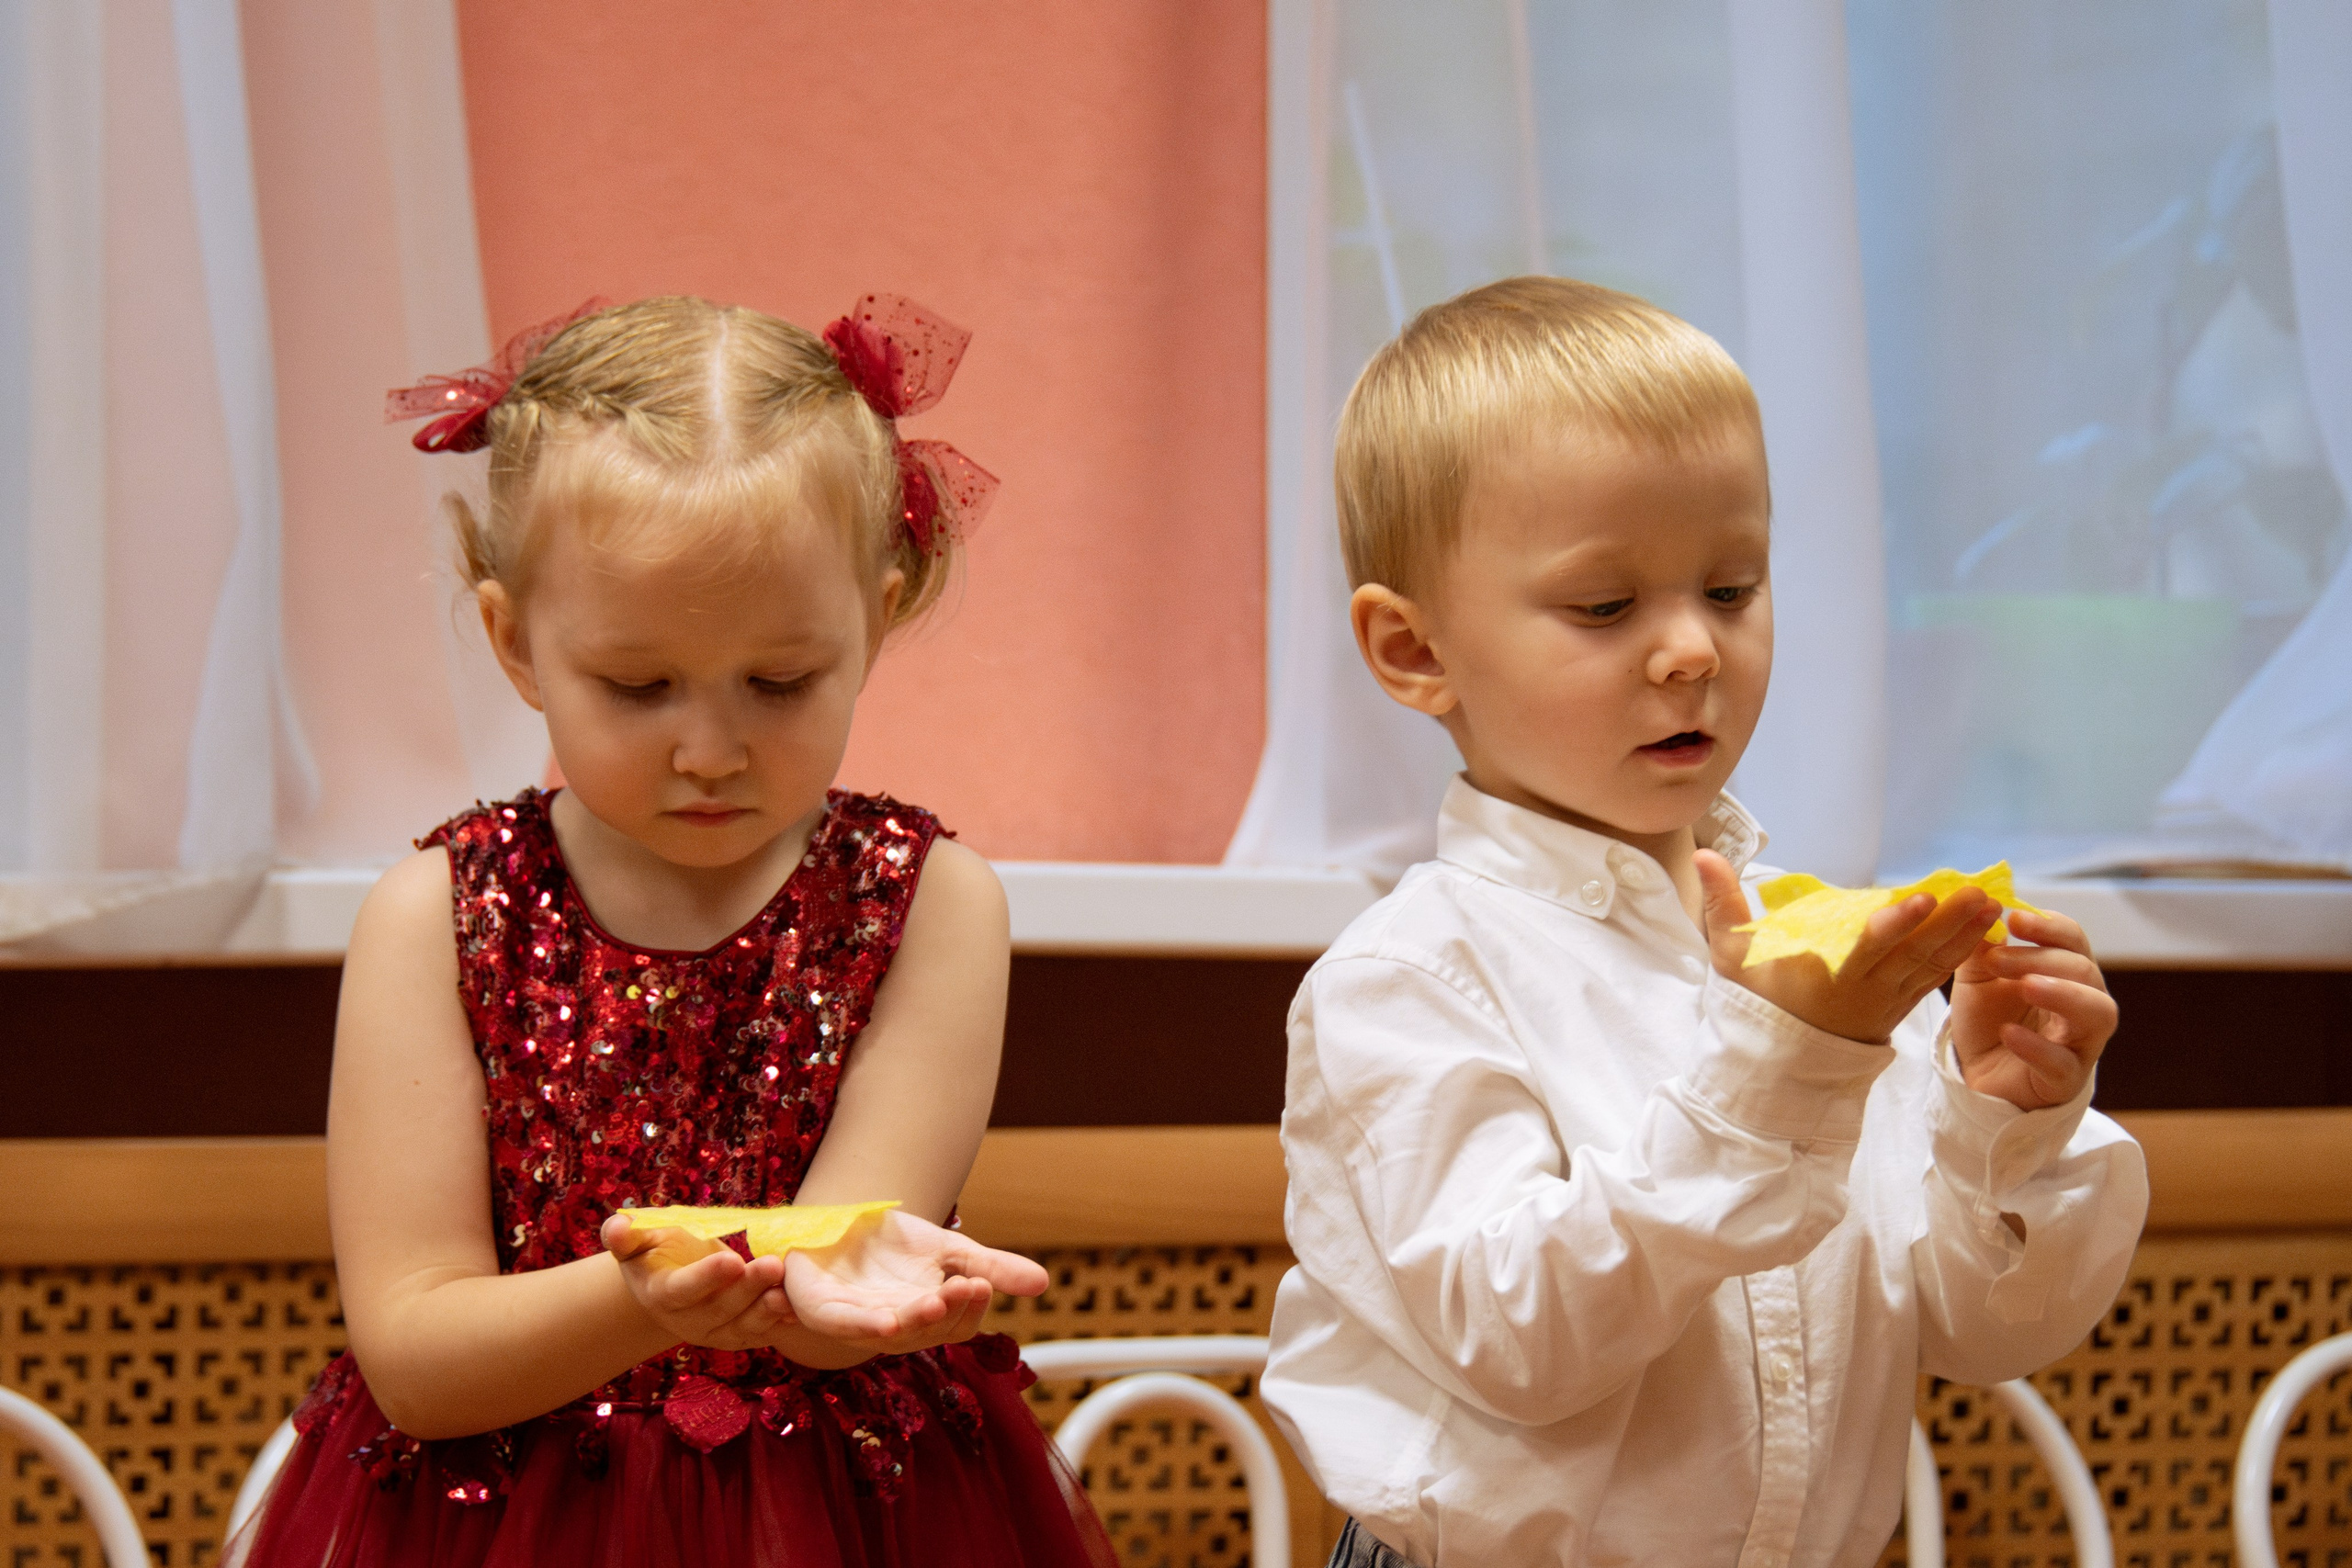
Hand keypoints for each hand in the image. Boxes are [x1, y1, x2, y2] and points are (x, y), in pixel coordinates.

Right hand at [601, 1213, 796, 1351]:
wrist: (669, 1281)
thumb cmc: (654, 1250)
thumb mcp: (637, 1238)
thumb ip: (624, 1235)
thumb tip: (617, 1227)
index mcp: (661, 1293)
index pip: (682, 1289)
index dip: (706, 1278)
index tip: (731, 1259)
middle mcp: (687, 1320)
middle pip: (720, 1309)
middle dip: (748, 1289)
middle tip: (773, 1266)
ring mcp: (715, 1331)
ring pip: (743, 1326)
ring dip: (767, 1311)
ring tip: (787, 1292)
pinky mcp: (738, 1334)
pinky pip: (760, 1332)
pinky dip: (779, 1322)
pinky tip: (797, 1308)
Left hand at [778, 1210, 1047, 1360]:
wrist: (838, 1220)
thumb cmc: (893, 1246)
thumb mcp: (951, 1251)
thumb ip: (992, 1267)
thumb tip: (1045, 1283)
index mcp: (927, 1319)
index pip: (957, 1324)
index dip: (971, 1309)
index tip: (983, 1282)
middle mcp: (895, 1327)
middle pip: (928, 1331)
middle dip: (950, 1310)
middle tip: (971, 1285)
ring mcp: (856, 1322)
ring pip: (892, 1333)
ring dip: (915, 1320)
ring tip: (937, 1301)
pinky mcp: (822, 1310)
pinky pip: (844, 1325)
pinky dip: (866, 1325)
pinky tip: (888, 1322)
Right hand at [1698, 850, 2002, 1043]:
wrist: (1778, 1065)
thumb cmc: (1756, 1004)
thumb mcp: (1731, 957)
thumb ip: (1723, 904)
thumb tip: (1705, 856)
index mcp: (1827, 977)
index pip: (1867, 948)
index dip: (1895, 925)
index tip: (1919, 899)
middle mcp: (1865, 991)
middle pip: (1913, 954)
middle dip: (1946, 924)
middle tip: (1975, 893)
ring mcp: (1887, 1001)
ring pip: (1932, 966)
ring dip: (1963, 936)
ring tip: (1990, 905)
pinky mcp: (1900, 1007)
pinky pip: (1935, 980)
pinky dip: (1960, 956)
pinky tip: (1984, 932)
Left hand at [1948, 906, 2115, 1109]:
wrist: (1976, 1075)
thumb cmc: (1989, 1019)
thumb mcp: (1977, 976)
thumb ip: (1980, 944)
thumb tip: (1979, 904)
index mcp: (2066, 972)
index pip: (2074, 940)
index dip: (2050, 927)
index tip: (2015, 919)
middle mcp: (2084, 1003)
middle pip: (2084, 970)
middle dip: (2041, 958)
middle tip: (1996, 959)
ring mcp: (2081, 1044)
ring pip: (2098, 1014)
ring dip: (2064, 994)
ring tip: (2027, 986)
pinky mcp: (2064, 1081)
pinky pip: (2063, 1064)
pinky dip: (2037, 1047)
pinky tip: (2009, 1034)